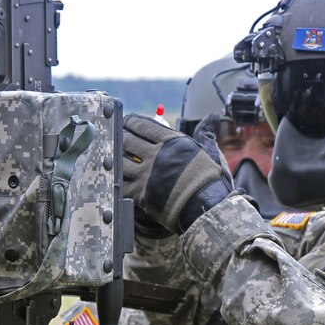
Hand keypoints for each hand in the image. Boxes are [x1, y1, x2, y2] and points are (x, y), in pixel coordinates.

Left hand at [123, 114, 232, 233]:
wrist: (206, 208)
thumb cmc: (209, 180)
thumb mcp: (208, 151)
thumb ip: (205, 132)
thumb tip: (212, 116)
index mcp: (170, 142)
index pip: (143, 126)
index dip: (131, 122)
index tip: (126, 122)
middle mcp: (155, 155)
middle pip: (127, 140)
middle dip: (119, 137)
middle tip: (115, 137)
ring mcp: (146, 175)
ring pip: (120, 161)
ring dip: (115, 157)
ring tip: (112, 156)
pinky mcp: (140, 194)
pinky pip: (121, 184)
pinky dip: (116, 180)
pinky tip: (114, 177)